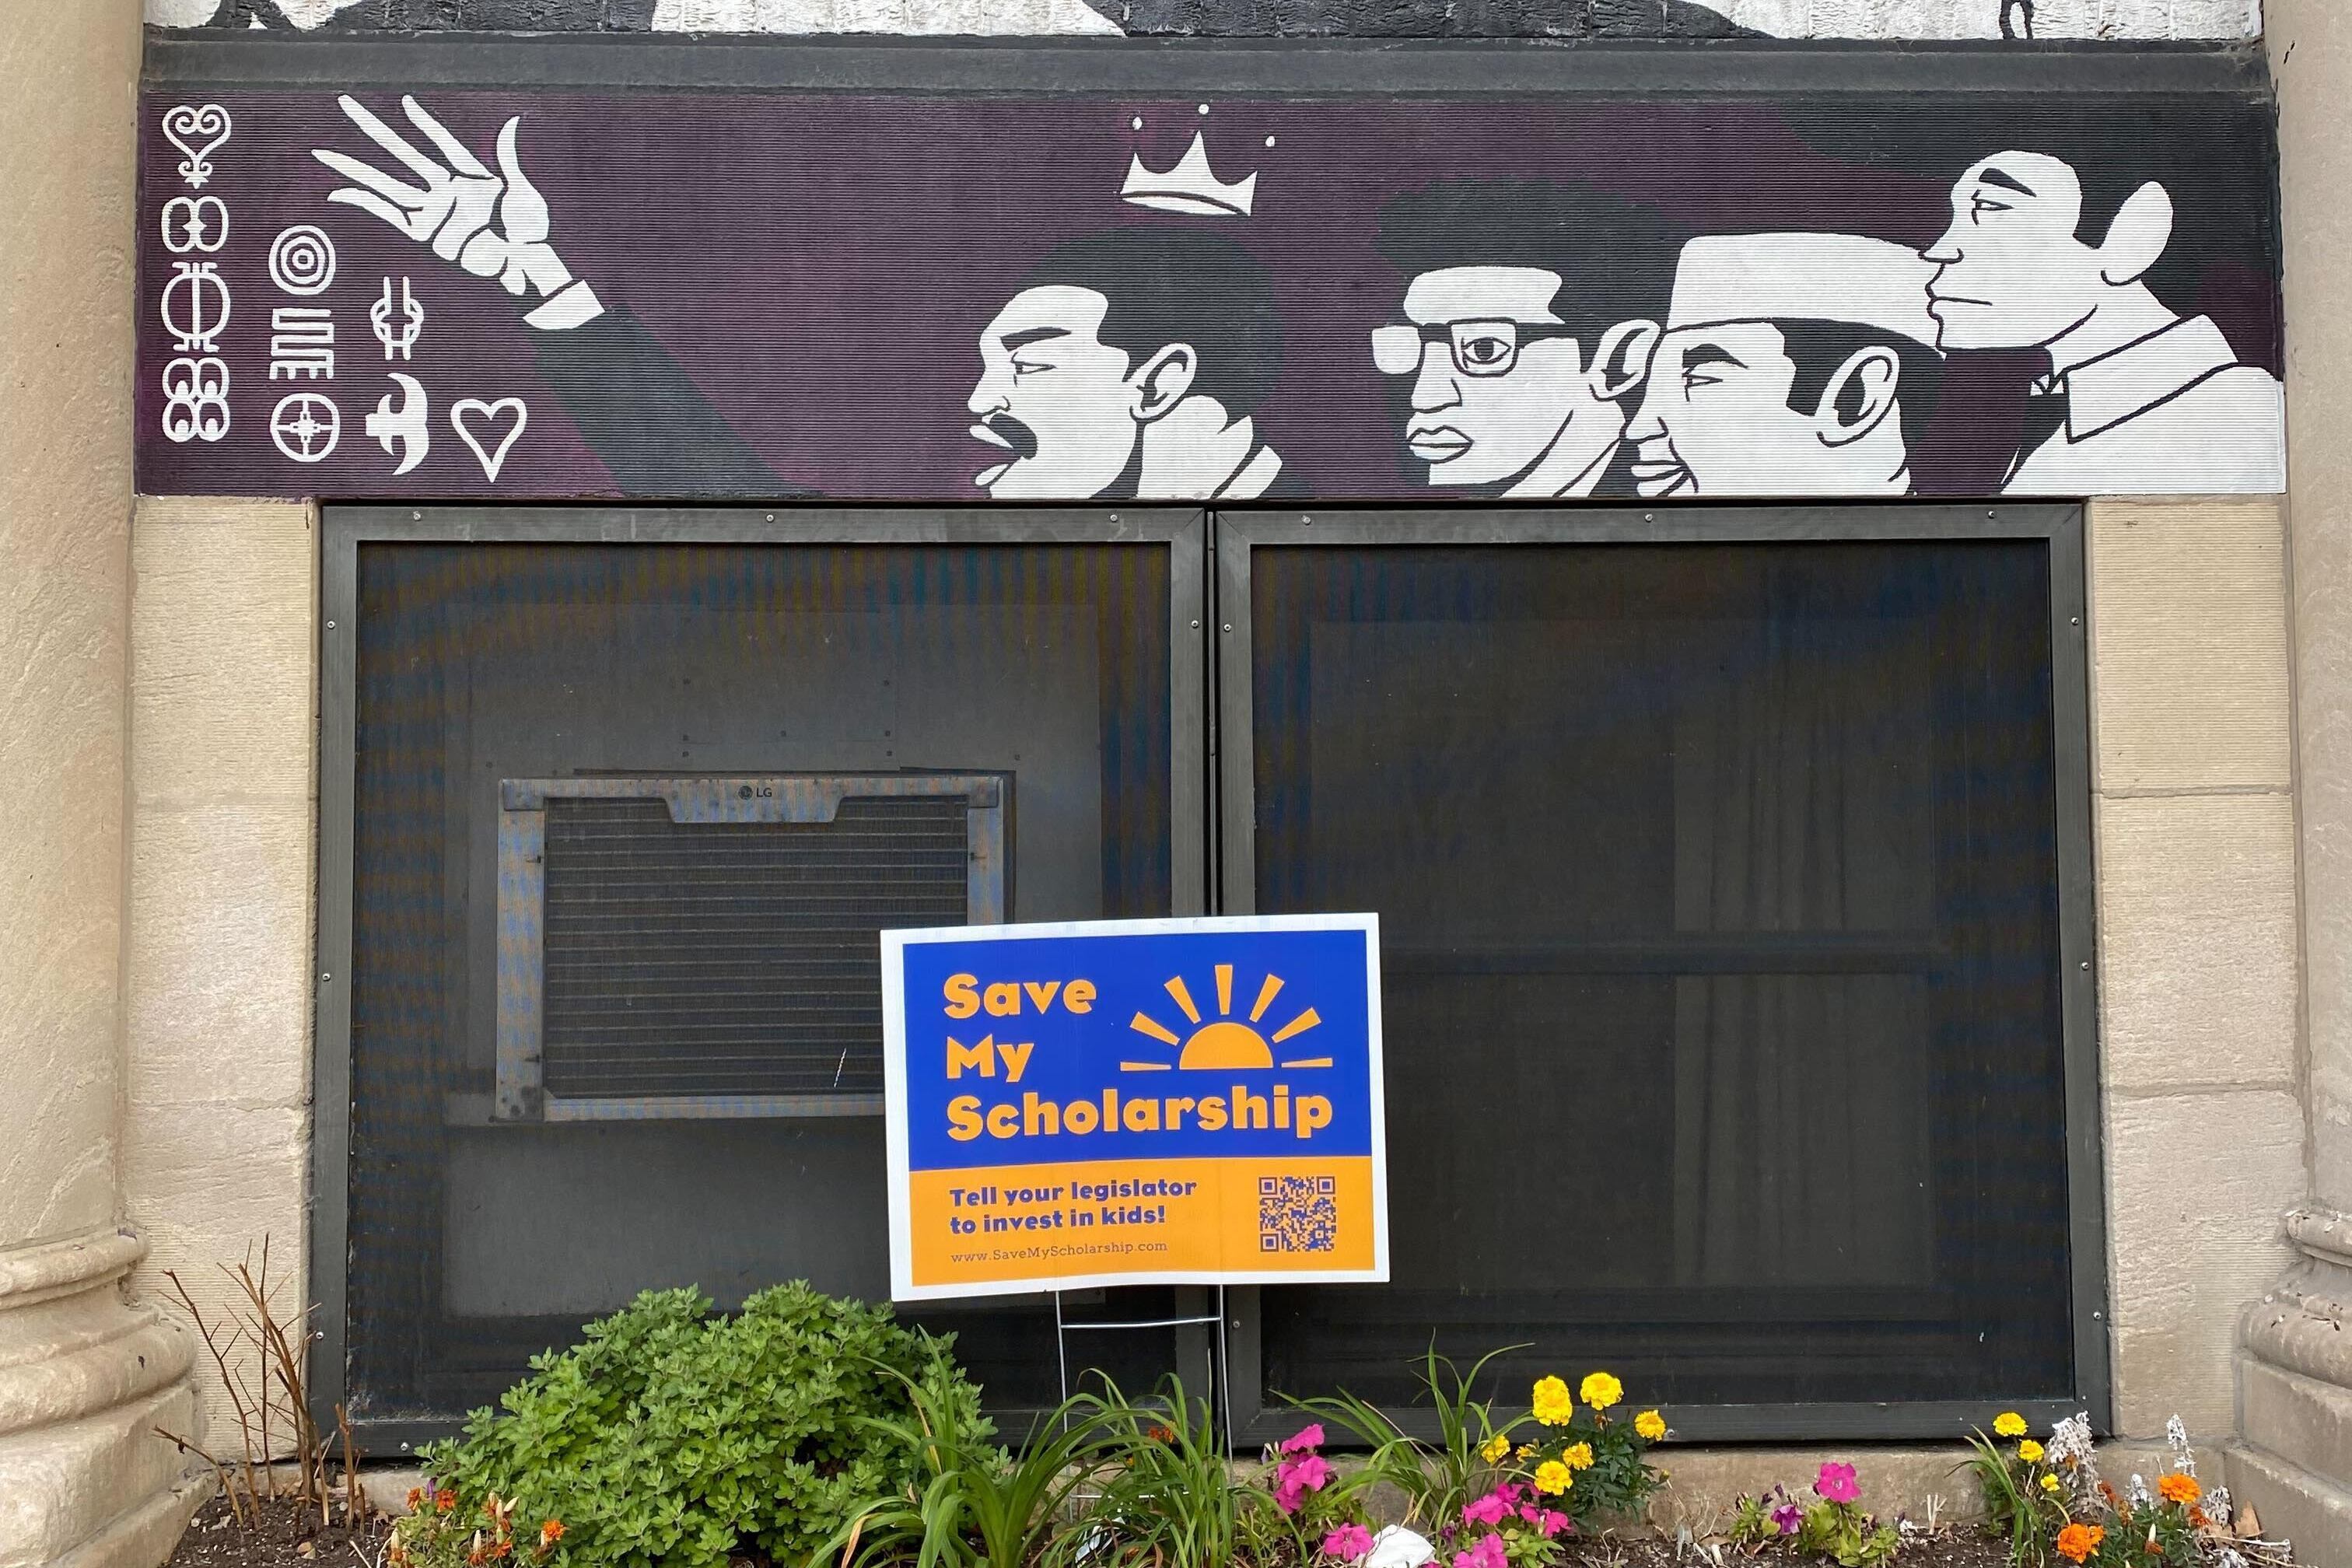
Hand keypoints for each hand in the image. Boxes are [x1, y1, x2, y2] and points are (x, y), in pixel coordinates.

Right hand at [313, 95, 601, 330]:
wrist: (524, 265)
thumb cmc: (529, 232)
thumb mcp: (523, 192)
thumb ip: (508, 159)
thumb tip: (513, 122)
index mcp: (469, 175)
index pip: (442, 141)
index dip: (425, 123)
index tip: (406, 103)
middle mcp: (446, 189)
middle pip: (403, 152)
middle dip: (373, 128)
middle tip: (345, 103)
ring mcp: (433, 211)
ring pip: (387, 183)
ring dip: (356, 168)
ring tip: (325, 154)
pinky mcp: (425, 234)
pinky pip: (389, 215)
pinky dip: (365, 204)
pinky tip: (339, 192)